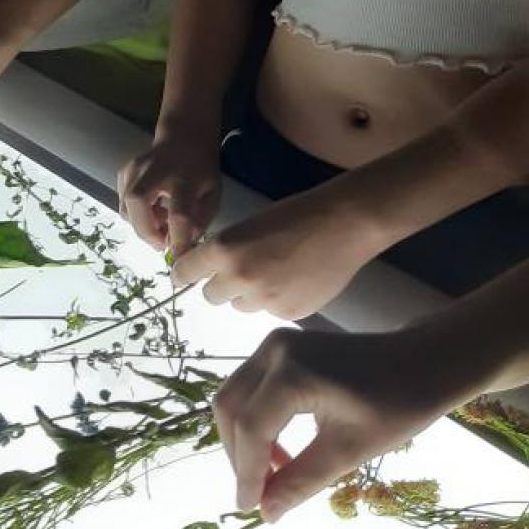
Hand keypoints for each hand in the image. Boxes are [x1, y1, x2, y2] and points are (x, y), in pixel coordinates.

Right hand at [118, 129, 220, 254]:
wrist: (183, 137)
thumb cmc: (201, 169)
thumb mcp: (212, 194)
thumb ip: (199, 221)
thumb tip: (180, 246)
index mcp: (185, 178)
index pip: (179, 214)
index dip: (178, 241)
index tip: (179, 261)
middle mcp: (155, 171)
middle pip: (138, 204)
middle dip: (146, 232)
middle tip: (162, 242)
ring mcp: (135, 169)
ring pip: (126, 207)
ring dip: (141, 224)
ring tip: (161, 220)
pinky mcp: (123, 172)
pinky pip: (122, 202)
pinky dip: (135, 213)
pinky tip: (152, 208)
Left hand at [172, 180, 378, 319]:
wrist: (343, 225)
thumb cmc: (295, 215)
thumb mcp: (249, 226)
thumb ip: (226, 250)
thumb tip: (210, 270)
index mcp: (224, 250)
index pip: (185, 271)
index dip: (185, 273)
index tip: (186, 276)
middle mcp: (239, 278)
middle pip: (210, 295)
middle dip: (219, 284)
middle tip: (238, 272)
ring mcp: (265, 300)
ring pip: (240, 305)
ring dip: (247, 294)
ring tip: (273, 272)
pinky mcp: (288, 313)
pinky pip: (268, 312)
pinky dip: (275, 300)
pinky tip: (294, 281)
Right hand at [213, 325, 453, 518]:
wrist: (423, 361)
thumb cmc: (398, 406)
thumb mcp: (350, 451)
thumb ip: (301, 481)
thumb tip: (265, 514)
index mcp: (293, 374)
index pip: (251, 429)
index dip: (246, 473)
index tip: (249, 509)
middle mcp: (274, 350)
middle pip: (231, 408)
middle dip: (238, 456)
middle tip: (259, 495)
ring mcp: (275, 343)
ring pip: (235, 396)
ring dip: (244, 439)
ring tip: (273, 475)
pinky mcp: (280, 345)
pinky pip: (250, 386)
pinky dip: (255, 419)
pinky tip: (279, 448)